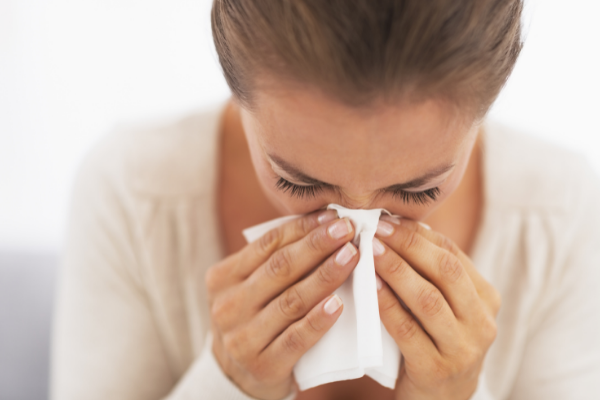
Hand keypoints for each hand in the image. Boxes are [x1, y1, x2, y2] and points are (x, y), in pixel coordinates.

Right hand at [205, 210, 358, 399]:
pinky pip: (296, 338)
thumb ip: (273, 263)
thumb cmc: (253, 320)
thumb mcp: (249, 289)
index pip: (267, 244)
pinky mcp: (264, 364)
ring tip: (352, 257)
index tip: (333, 216)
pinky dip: (319, 319)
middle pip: (280, 268)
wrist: (236, 378)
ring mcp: (243, 337)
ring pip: (291, 300)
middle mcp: (228, 305)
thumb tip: (322, 228)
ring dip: (325, 275)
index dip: (302, 228)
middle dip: (317, 245)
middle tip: (348, 230)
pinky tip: (339, 303)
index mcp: (223, 277)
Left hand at [373, 216, 500, 399]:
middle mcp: (482, 322)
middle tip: (377, 229)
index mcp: (486, 299)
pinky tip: (369, 286)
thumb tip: (399, 229)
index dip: (419, 235)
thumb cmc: (436, 342)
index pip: (452, 255)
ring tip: (370, 250)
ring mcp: (463, 348)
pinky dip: (387, 304)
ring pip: (427, 299)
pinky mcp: (436, 369)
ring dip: (396, 270)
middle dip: (408, 245)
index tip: (389, 219)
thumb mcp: (447, 308)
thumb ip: (431, 275)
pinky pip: (407, 329)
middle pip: (445, 272)